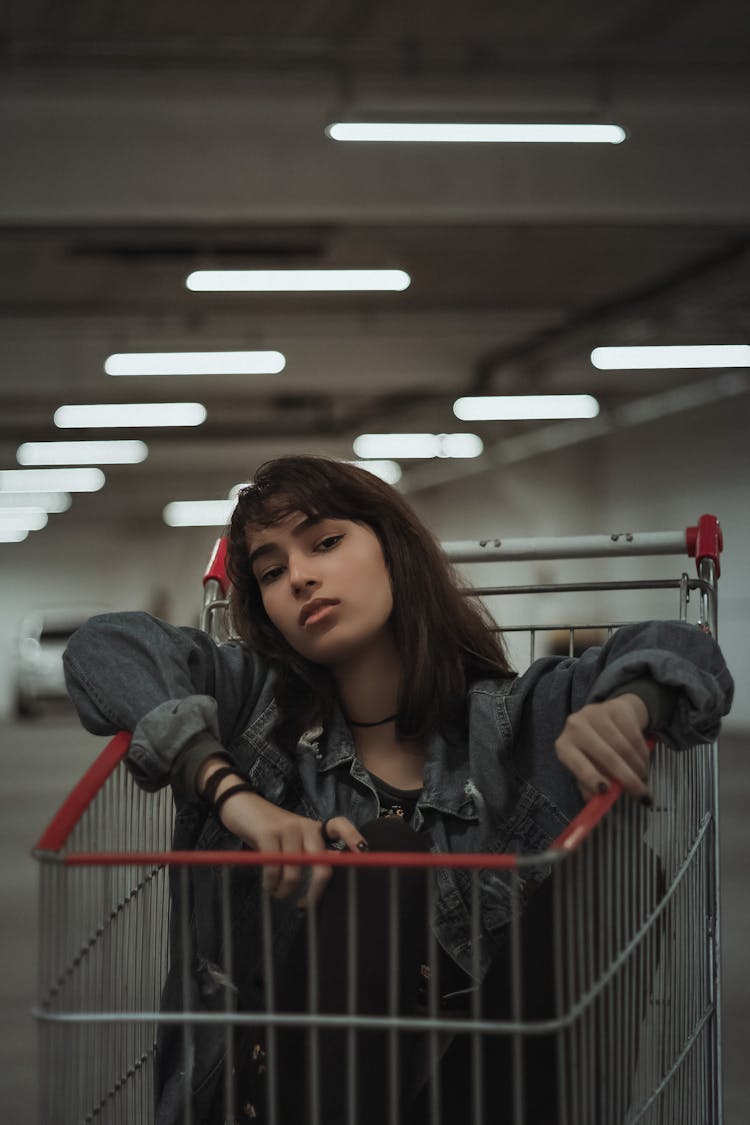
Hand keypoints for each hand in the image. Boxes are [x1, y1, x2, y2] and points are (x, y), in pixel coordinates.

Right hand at [217, 788, 365, 907]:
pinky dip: (270, 883)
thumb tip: (317, 889)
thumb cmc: (269, 830)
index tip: (365, 854)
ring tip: (277, 892)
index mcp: (315, 828)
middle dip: (315, 891)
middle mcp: (306, 827)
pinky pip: (274, 868)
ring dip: (284, 890)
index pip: (341, 827)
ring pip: (295, 871)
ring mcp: (288, 829)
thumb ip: (306, 856)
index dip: (354, 839)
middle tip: (305, 905)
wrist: (242, 805)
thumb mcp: (292, 840)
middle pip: (322, 864)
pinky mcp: (268, 833)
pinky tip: (268, 885)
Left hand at [554, 694, 651, 801]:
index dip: (592, 778)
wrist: (609, 715)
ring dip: (638, 768)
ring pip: (624, 748)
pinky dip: (643, 754)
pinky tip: (643, 762)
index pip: (577, 764)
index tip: (607, 791)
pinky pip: (635, 736)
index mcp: (564, 746)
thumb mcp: (587, 766)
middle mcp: (576, 727)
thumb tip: (597, 803)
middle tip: (642, 796)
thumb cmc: (594, 748)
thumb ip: (590, 786)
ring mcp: (596, 714)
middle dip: (627, 779)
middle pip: (607, 757)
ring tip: (643, 778)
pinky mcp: (615, 708)